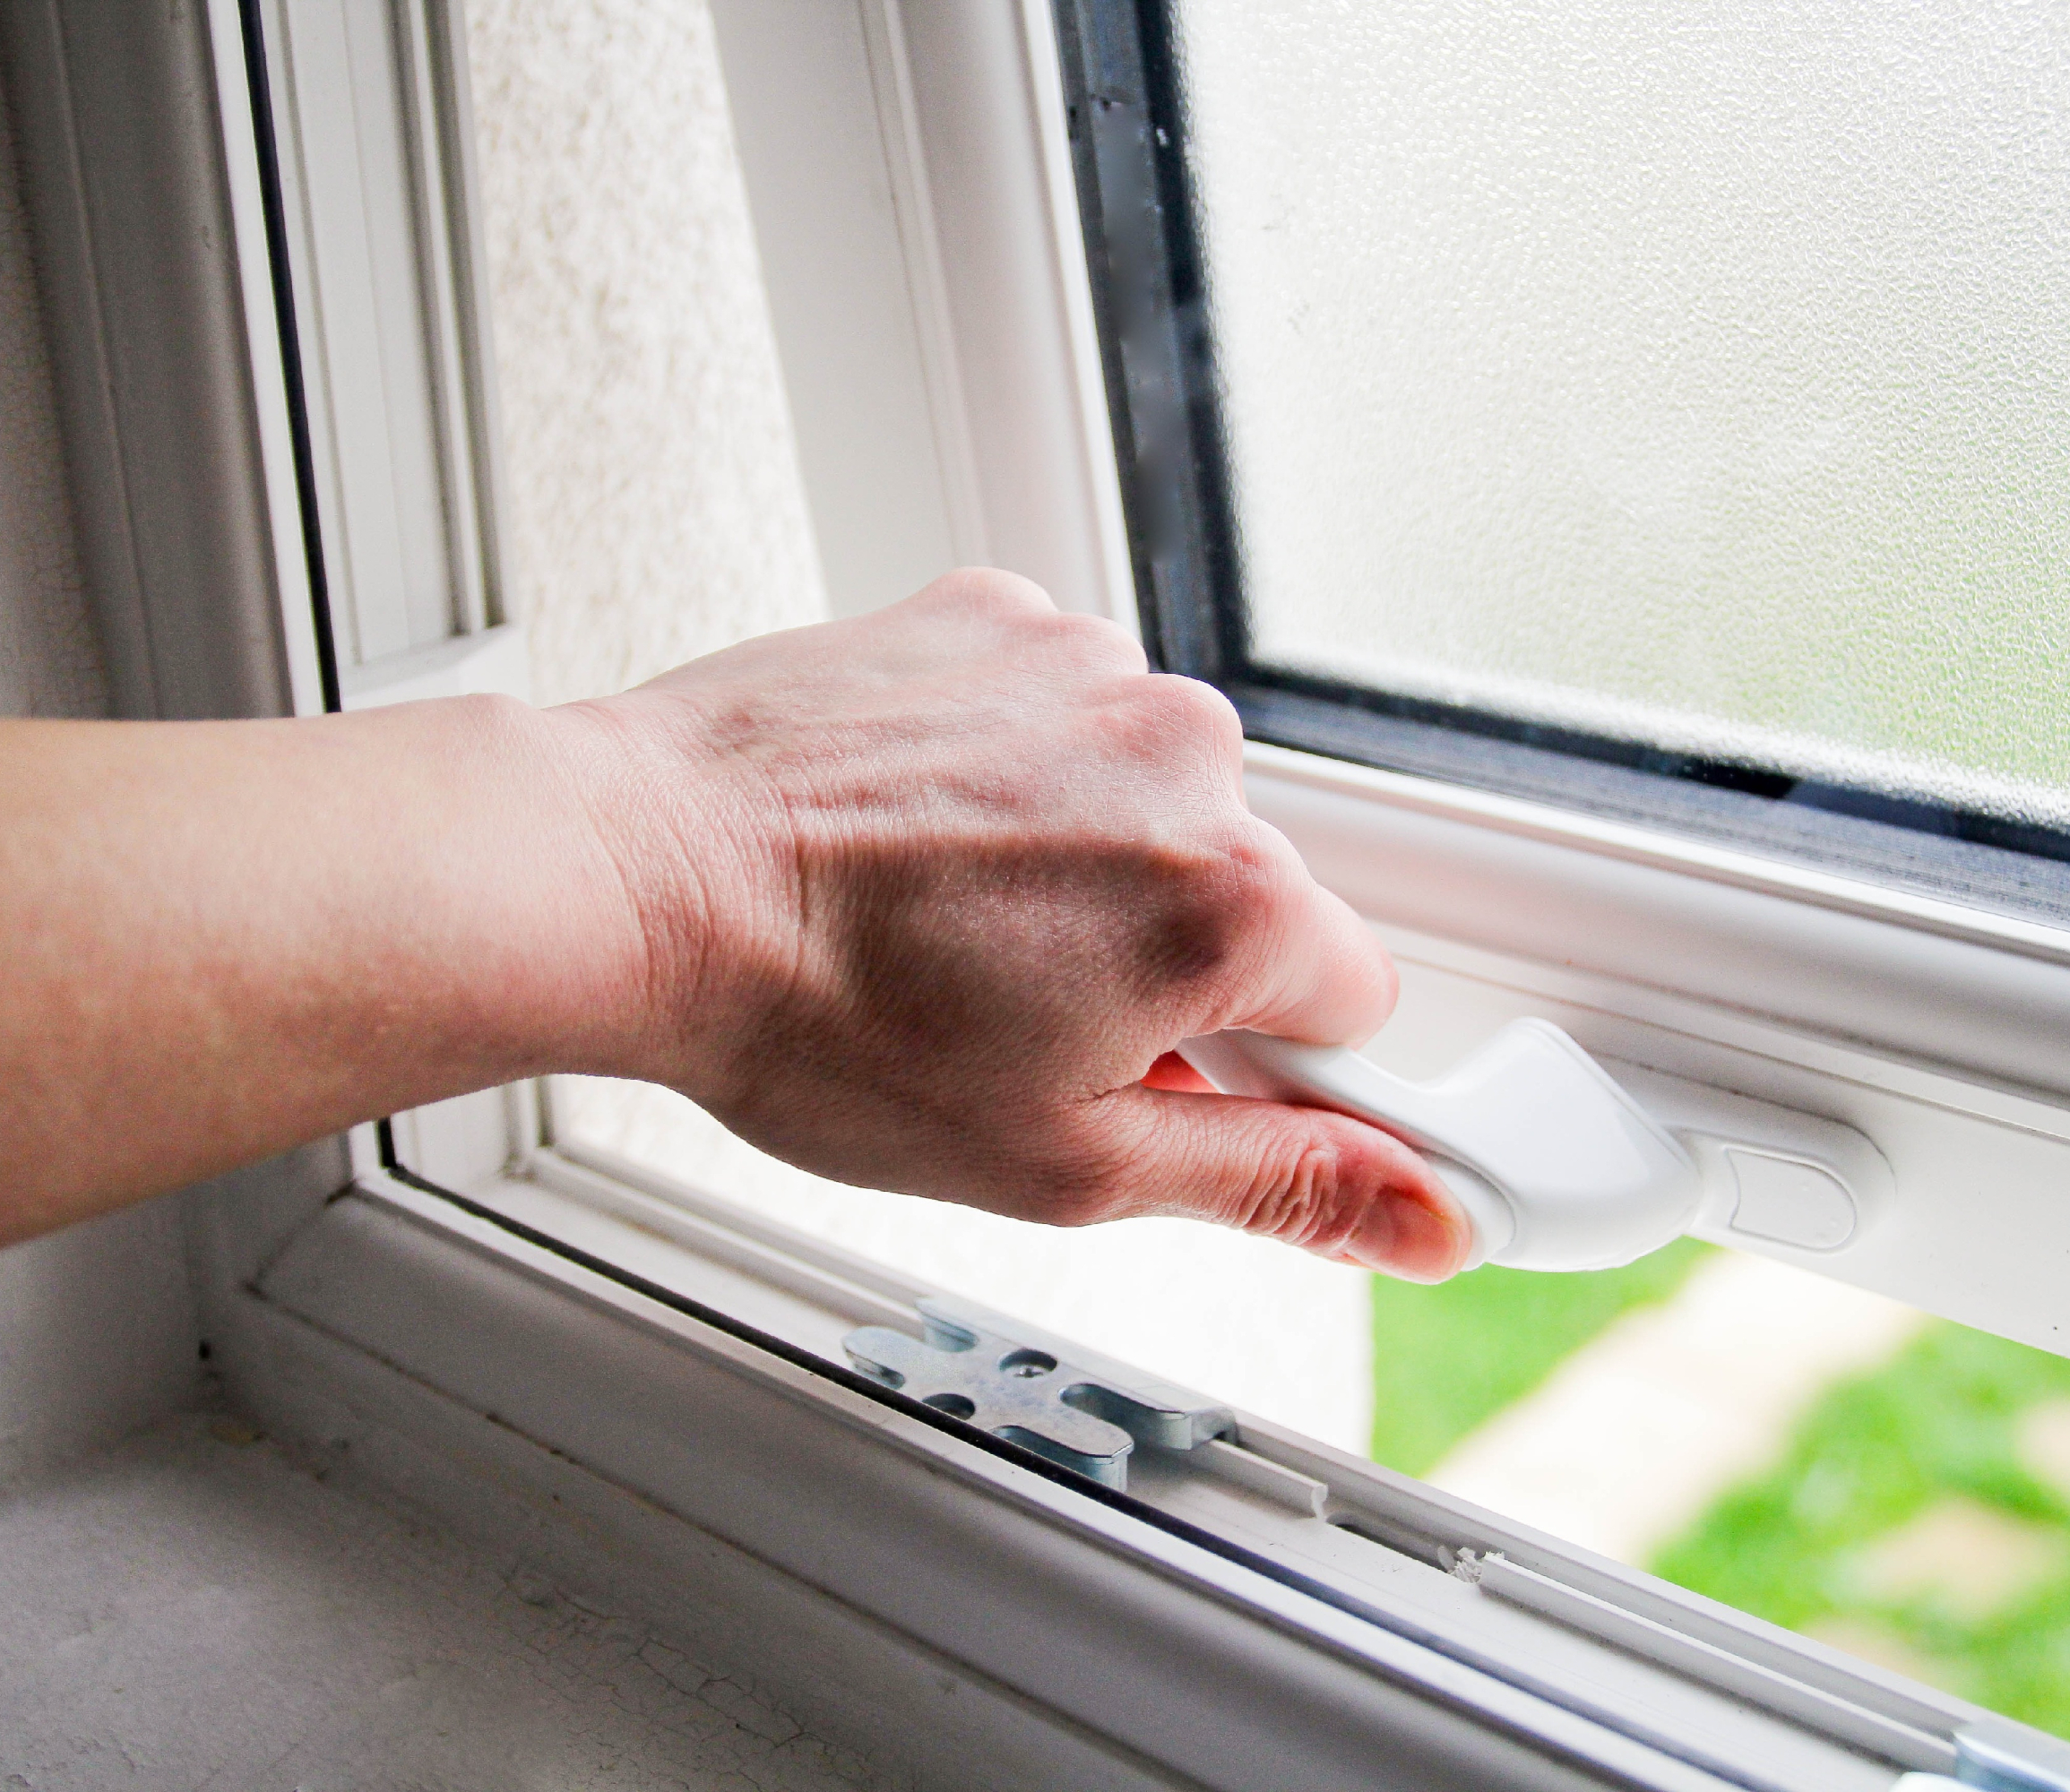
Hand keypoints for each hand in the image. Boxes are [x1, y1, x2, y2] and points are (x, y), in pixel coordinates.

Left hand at [555, 570, 1469, 1281]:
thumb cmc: (820, 1027)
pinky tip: (919, 827)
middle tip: (1012, 1004)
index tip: (1150, 1063)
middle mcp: (1187, 754)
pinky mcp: (1003, 617)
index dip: (1253, 1059)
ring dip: (1085, 857)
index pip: (1354, 1000)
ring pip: (1154, 798)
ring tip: (946, 913)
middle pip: (1248, 890)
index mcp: (1232, 901)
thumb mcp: (1067, 1162)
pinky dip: (1015, 769)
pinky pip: (1065, 712)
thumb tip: (1432, 1216)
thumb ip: (1279, 1180)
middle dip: (1162, 957)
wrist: (637, 876)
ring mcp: (1090, 667)